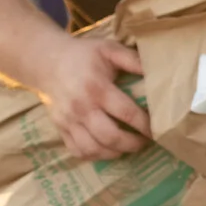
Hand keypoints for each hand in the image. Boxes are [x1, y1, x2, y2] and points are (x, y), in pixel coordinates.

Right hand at [41, 36, 147, 158]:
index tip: (158, 129)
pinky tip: (108, 150)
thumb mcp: (109, 49)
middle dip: (132, 144)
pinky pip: (77, 151)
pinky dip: (95, 155)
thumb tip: (159, 71)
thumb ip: (133, 60)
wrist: (46, 62)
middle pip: (110, 136)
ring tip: (129, 147)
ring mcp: (68, 121)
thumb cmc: (83, 55)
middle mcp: (81, 108)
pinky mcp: (59, 129)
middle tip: (146, 141)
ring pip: (93, 148)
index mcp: (97, 88)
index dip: (145, 125)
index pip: (126, 113)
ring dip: (115, 153)